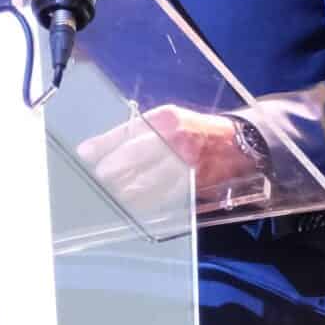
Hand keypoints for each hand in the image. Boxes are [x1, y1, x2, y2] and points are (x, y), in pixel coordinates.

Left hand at [74, 105, 265, 214]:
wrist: (240, 143)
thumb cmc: (193, 131)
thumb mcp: (165, 121)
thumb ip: (130, 133)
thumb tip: (90, 149)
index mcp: (165, 120)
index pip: (127, 132)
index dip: (103, 144)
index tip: (84, 154)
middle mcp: (175, 140)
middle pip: (134, 156)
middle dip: (112, 169)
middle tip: (100, 177)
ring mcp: (185, 163)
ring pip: (147, 182)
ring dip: (126, 190)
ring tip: (114, 192)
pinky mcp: (192, 184)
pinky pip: (164, 197)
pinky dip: (146, 202)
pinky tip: (134, 204)